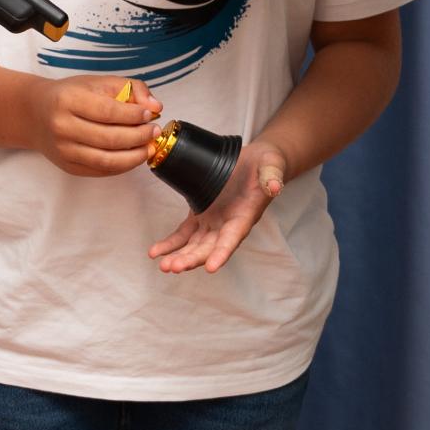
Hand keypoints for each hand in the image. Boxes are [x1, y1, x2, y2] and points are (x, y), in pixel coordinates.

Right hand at [33, 76, 163, 177]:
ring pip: (107, 160)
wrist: (35, 114)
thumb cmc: (70, 96)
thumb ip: (129, 89)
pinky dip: (122, 166)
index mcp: (68, 100)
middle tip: (153, 131)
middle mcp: (62, 127)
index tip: (150, 115)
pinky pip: (101, 171)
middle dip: (139, 136)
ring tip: (148, 146)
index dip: (133, 115)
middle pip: (109, 139)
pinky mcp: (68, 166)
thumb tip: (154, 106)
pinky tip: (133, 155)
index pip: (108, 112)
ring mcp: (64, 150)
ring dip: (134, 156)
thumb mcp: (97, 83)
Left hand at [150, 139, 287, 273]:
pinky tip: (155, 253)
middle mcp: (227, 225)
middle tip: (174, 267)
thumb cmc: (266, 165)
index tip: (211, 268)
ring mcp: (213, 222)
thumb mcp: (272, 166)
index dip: (222, 253)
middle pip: (208, 248)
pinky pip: (183, 234)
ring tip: (162, 265)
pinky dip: (170, 244)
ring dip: (178, 256)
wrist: (255, 161)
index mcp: (244, 217)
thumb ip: (272, 177)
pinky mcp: (200, 215)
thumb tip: (275, 187)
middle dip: (191, 259)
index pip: (232, 239)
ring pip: (193, 245)